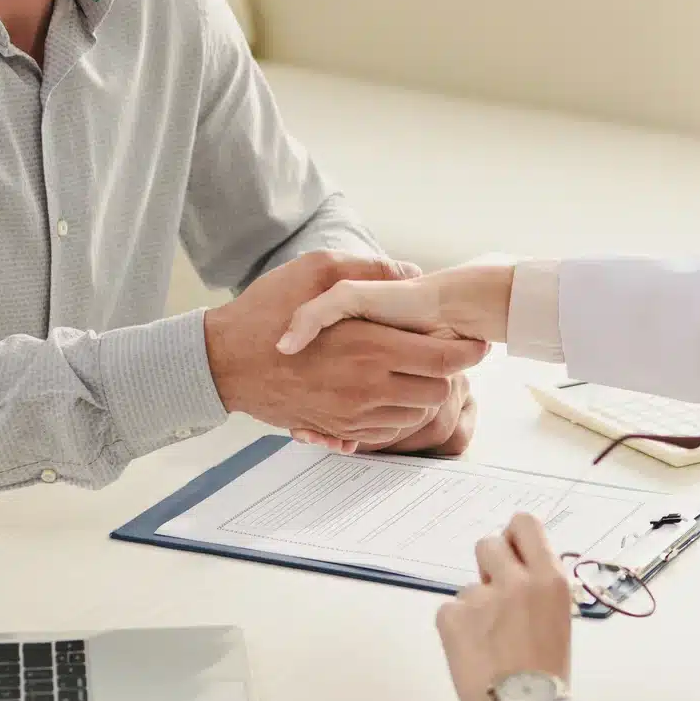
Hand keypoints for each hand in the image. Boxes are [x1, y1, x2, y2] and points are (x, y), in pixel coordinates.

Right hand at [205, 252, 487, 445]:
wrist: (223, 362)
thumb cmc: (266, 311)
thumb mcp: (315, 271)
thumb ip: (369, 270)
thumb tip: (410, 272)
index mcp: (369, 345)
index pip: (444, 358)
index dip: (469, 352)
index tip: (476, 342)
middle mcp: (368, 386)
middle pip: (438, 391)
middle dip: (447, 373)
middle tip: (441, 353)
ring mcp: (354, 413)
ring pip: (416, 414)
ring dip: (422, 393)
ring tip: (412, 369)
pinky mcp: (338, 428)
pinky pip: (387, 431)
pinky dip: (397, 413)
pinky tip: (387, 389)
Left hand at [435, 513, 574, 700]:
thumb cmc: (549, 671)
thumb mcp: (557, 617)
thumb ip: (537, 587)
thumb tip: (516, 571)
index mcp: (549, 578)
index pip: (523, 523)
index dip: (514, 537)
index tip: (514, 555)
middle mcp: (515, 579)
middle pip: (488, 544)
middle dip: (490, 568)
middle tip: (497, 599)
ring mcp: (480, 597)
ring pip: (469, 585)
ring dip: (475, 604)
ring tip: (489, 640)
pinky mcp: (451, 617)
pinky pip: (450, 611)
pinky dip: (457, 628)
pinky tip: (472, 652)